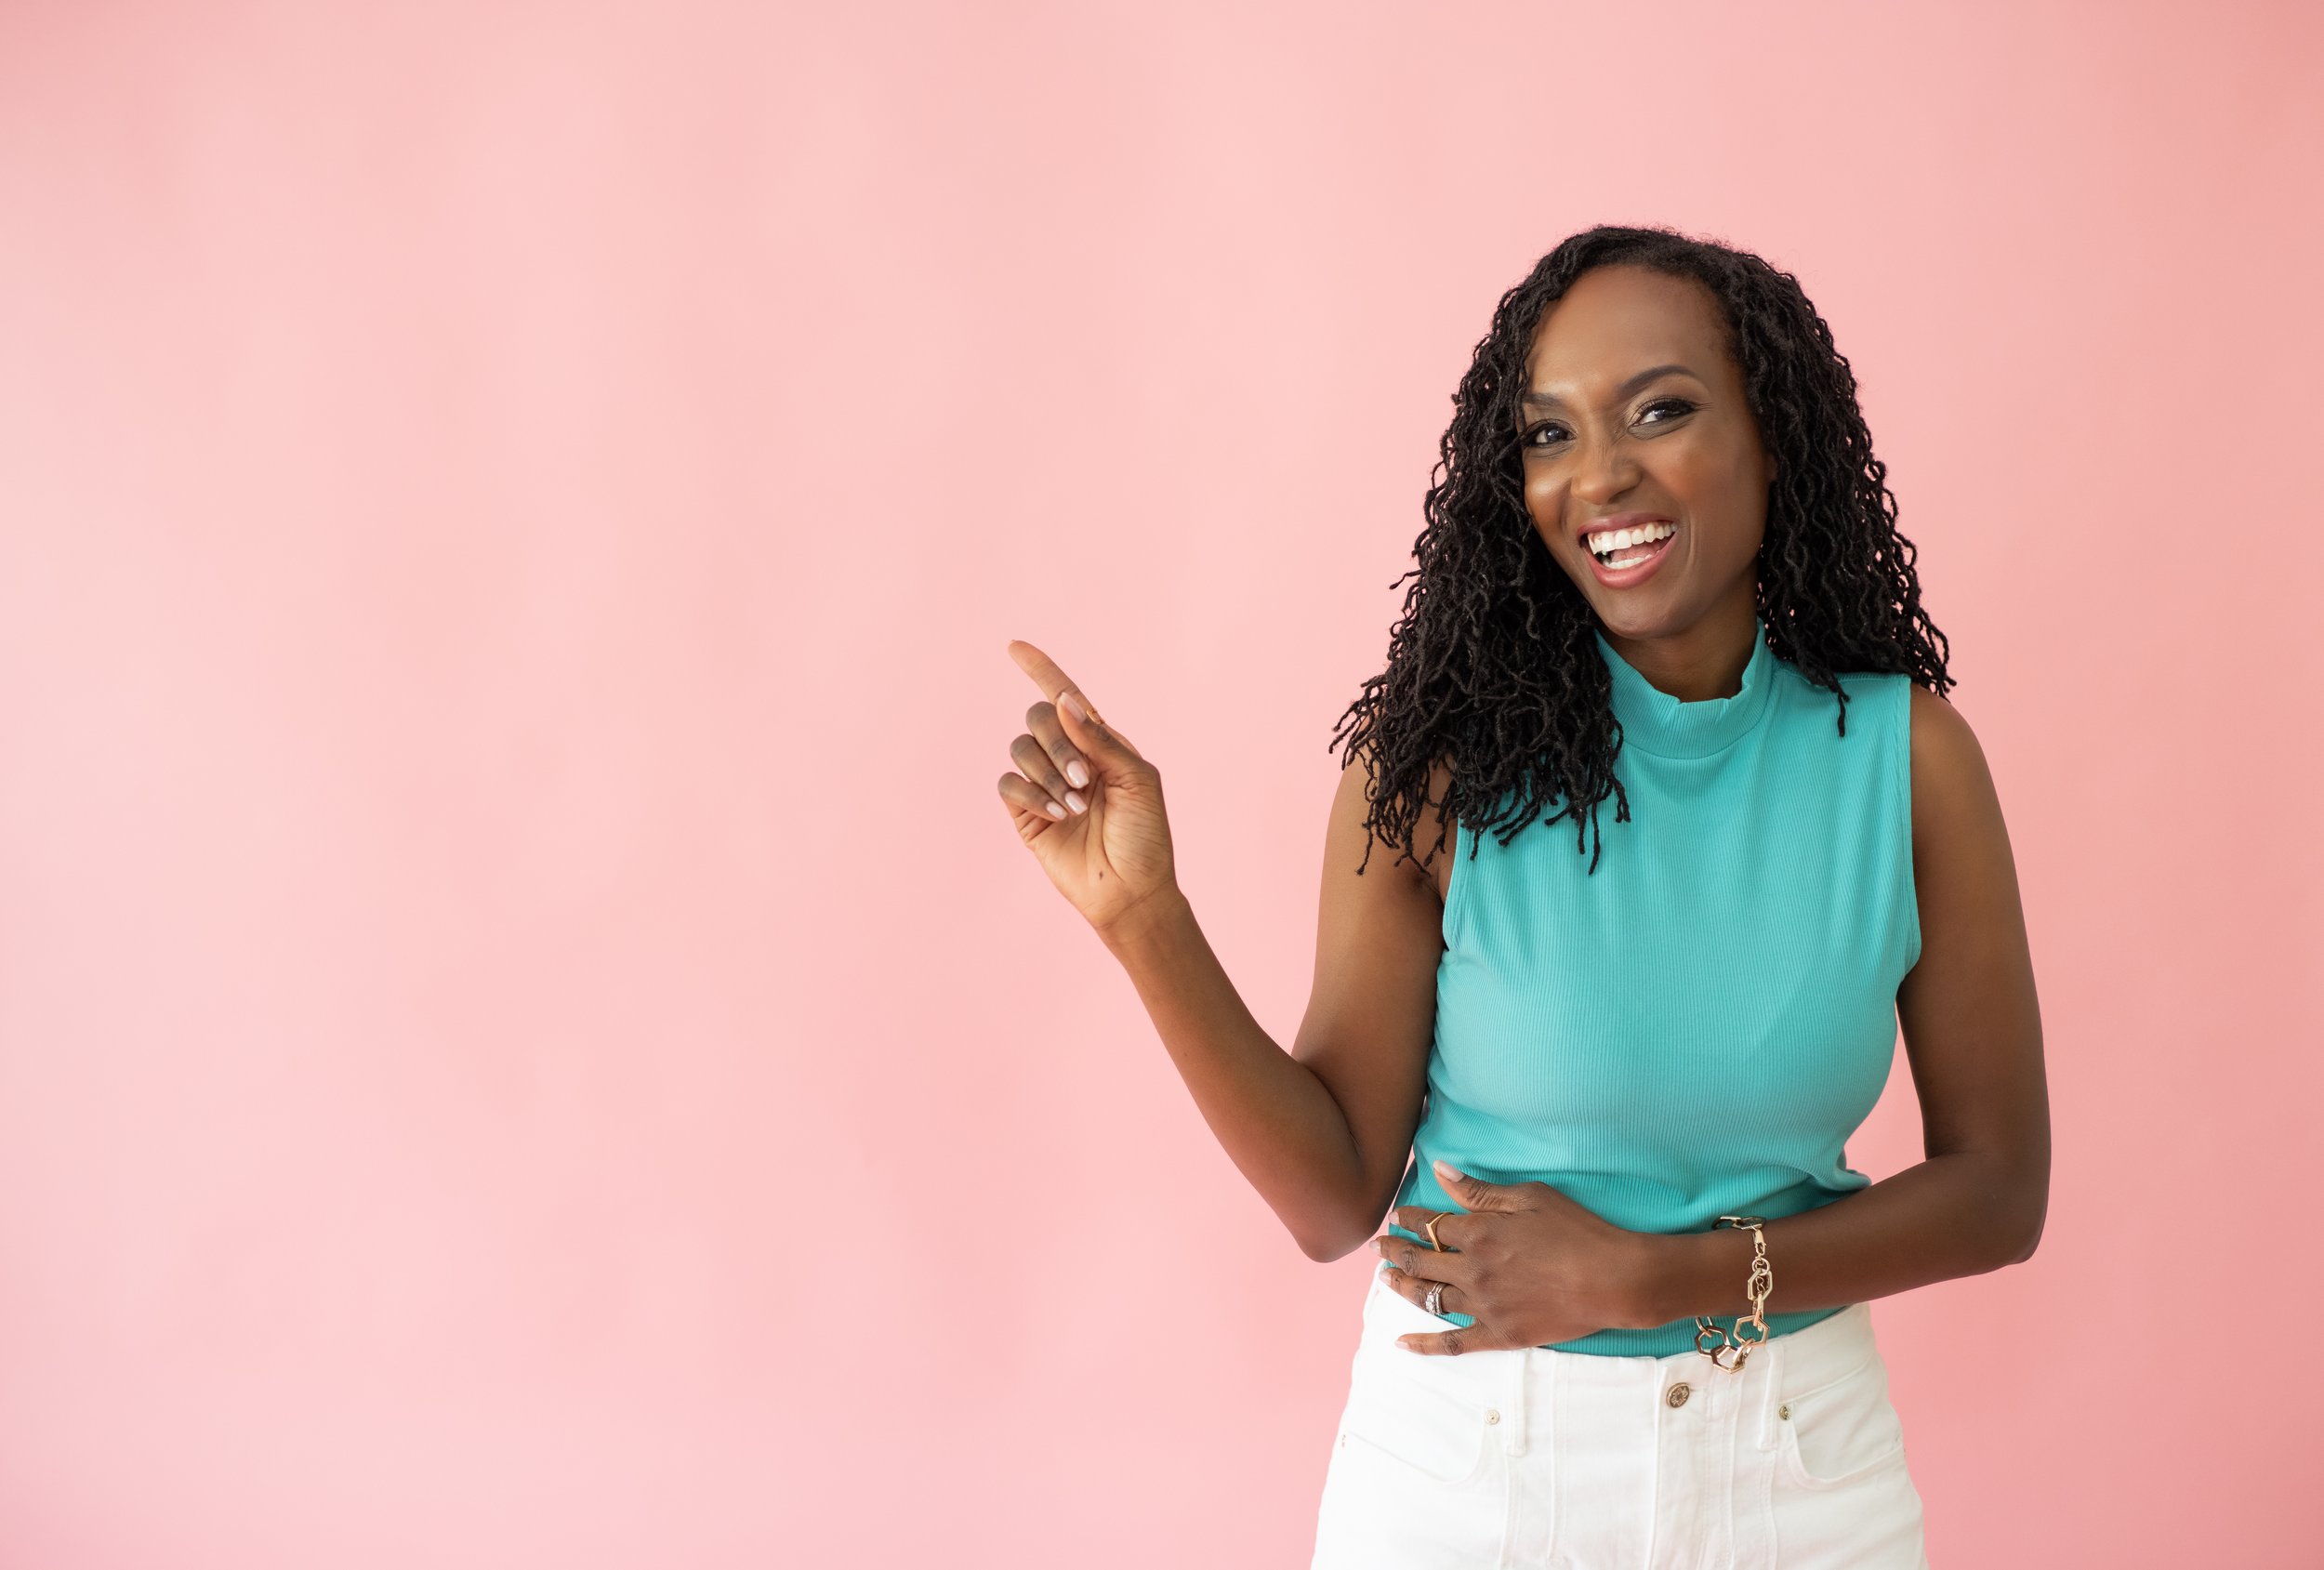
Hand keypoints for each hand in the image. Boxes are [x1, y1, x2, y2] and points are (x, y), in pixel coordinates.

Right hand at [997, 640, 1179, 933]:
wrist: (1131, 891)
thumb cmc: (1145, 837)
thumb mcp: (1137, 779)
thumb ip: (1099, 739)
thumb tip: (1064, 700)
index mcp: (1099, 742)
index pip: (1065, 697)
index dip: (1041, 670)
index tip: (1015, 646)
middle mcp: (1068, 757)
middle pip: (1039, 717)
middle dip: (1058, 743)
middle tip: (1085, 780)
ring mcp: (1044, 785)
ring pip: (1020, 748)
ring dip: (1049, 773)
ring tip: (1075, 806)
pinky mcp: (1026, 814)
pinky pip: (1009, 784)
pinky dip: (1031, 793)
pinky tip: (1055, 814)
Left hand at [1373, 1159, 1667, 1354]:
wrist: (1615, 1280)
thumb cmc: (1578, 1231)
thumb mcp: (1529, 1197)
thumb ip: (1478, 1190)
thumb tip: (1438, 1170)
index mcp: (1478, 1233)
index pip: (1429, 1224)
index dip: (1408, 1218)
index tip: (1397, 1216)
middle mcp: (1473, 1271)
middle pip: (1420, 1261)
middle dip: (1395, 1250)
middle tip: (1380, 1245)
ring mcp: (1484, 1306)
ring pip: (1429, 1298)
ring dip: (1402, 1286)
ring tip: (1386, 1278)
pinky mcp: (1500, 1335)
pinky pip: (1453, 1344)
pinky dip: (1424, 1345)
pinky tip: (1401, 1343)